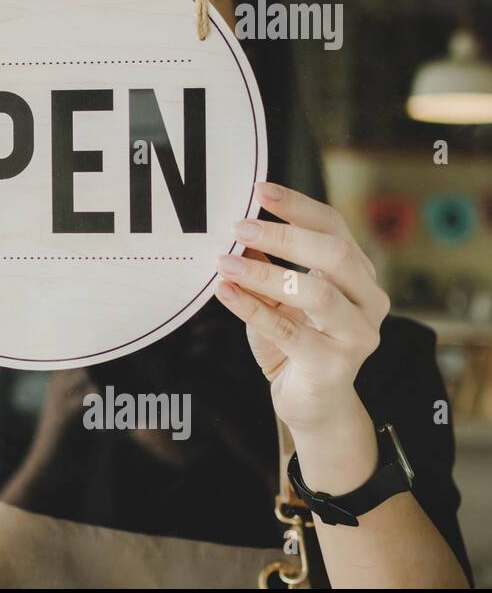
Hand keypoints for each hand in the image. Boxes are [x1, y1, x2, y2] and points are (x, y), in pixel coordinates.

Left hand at [213, 182, 390, 437]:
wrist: (312, 403)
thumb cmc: (295, 341)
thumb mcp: (277, 297)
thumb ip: (265, 264)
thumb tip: (237, 229)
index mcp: (358, 274)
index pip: (335, 227)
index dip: (298, 206)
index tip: (259, 189)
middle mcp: (368, 301)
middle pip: (335, 254)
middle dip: (285, 236)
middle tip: (239, 225)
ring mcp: (357, 335)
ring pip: (316, 294)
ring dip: (265, 275)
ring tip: (225, 261)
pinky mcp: (333, 365)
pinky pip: (288, 331)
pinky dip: (251, 308)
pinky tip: (225, 291)